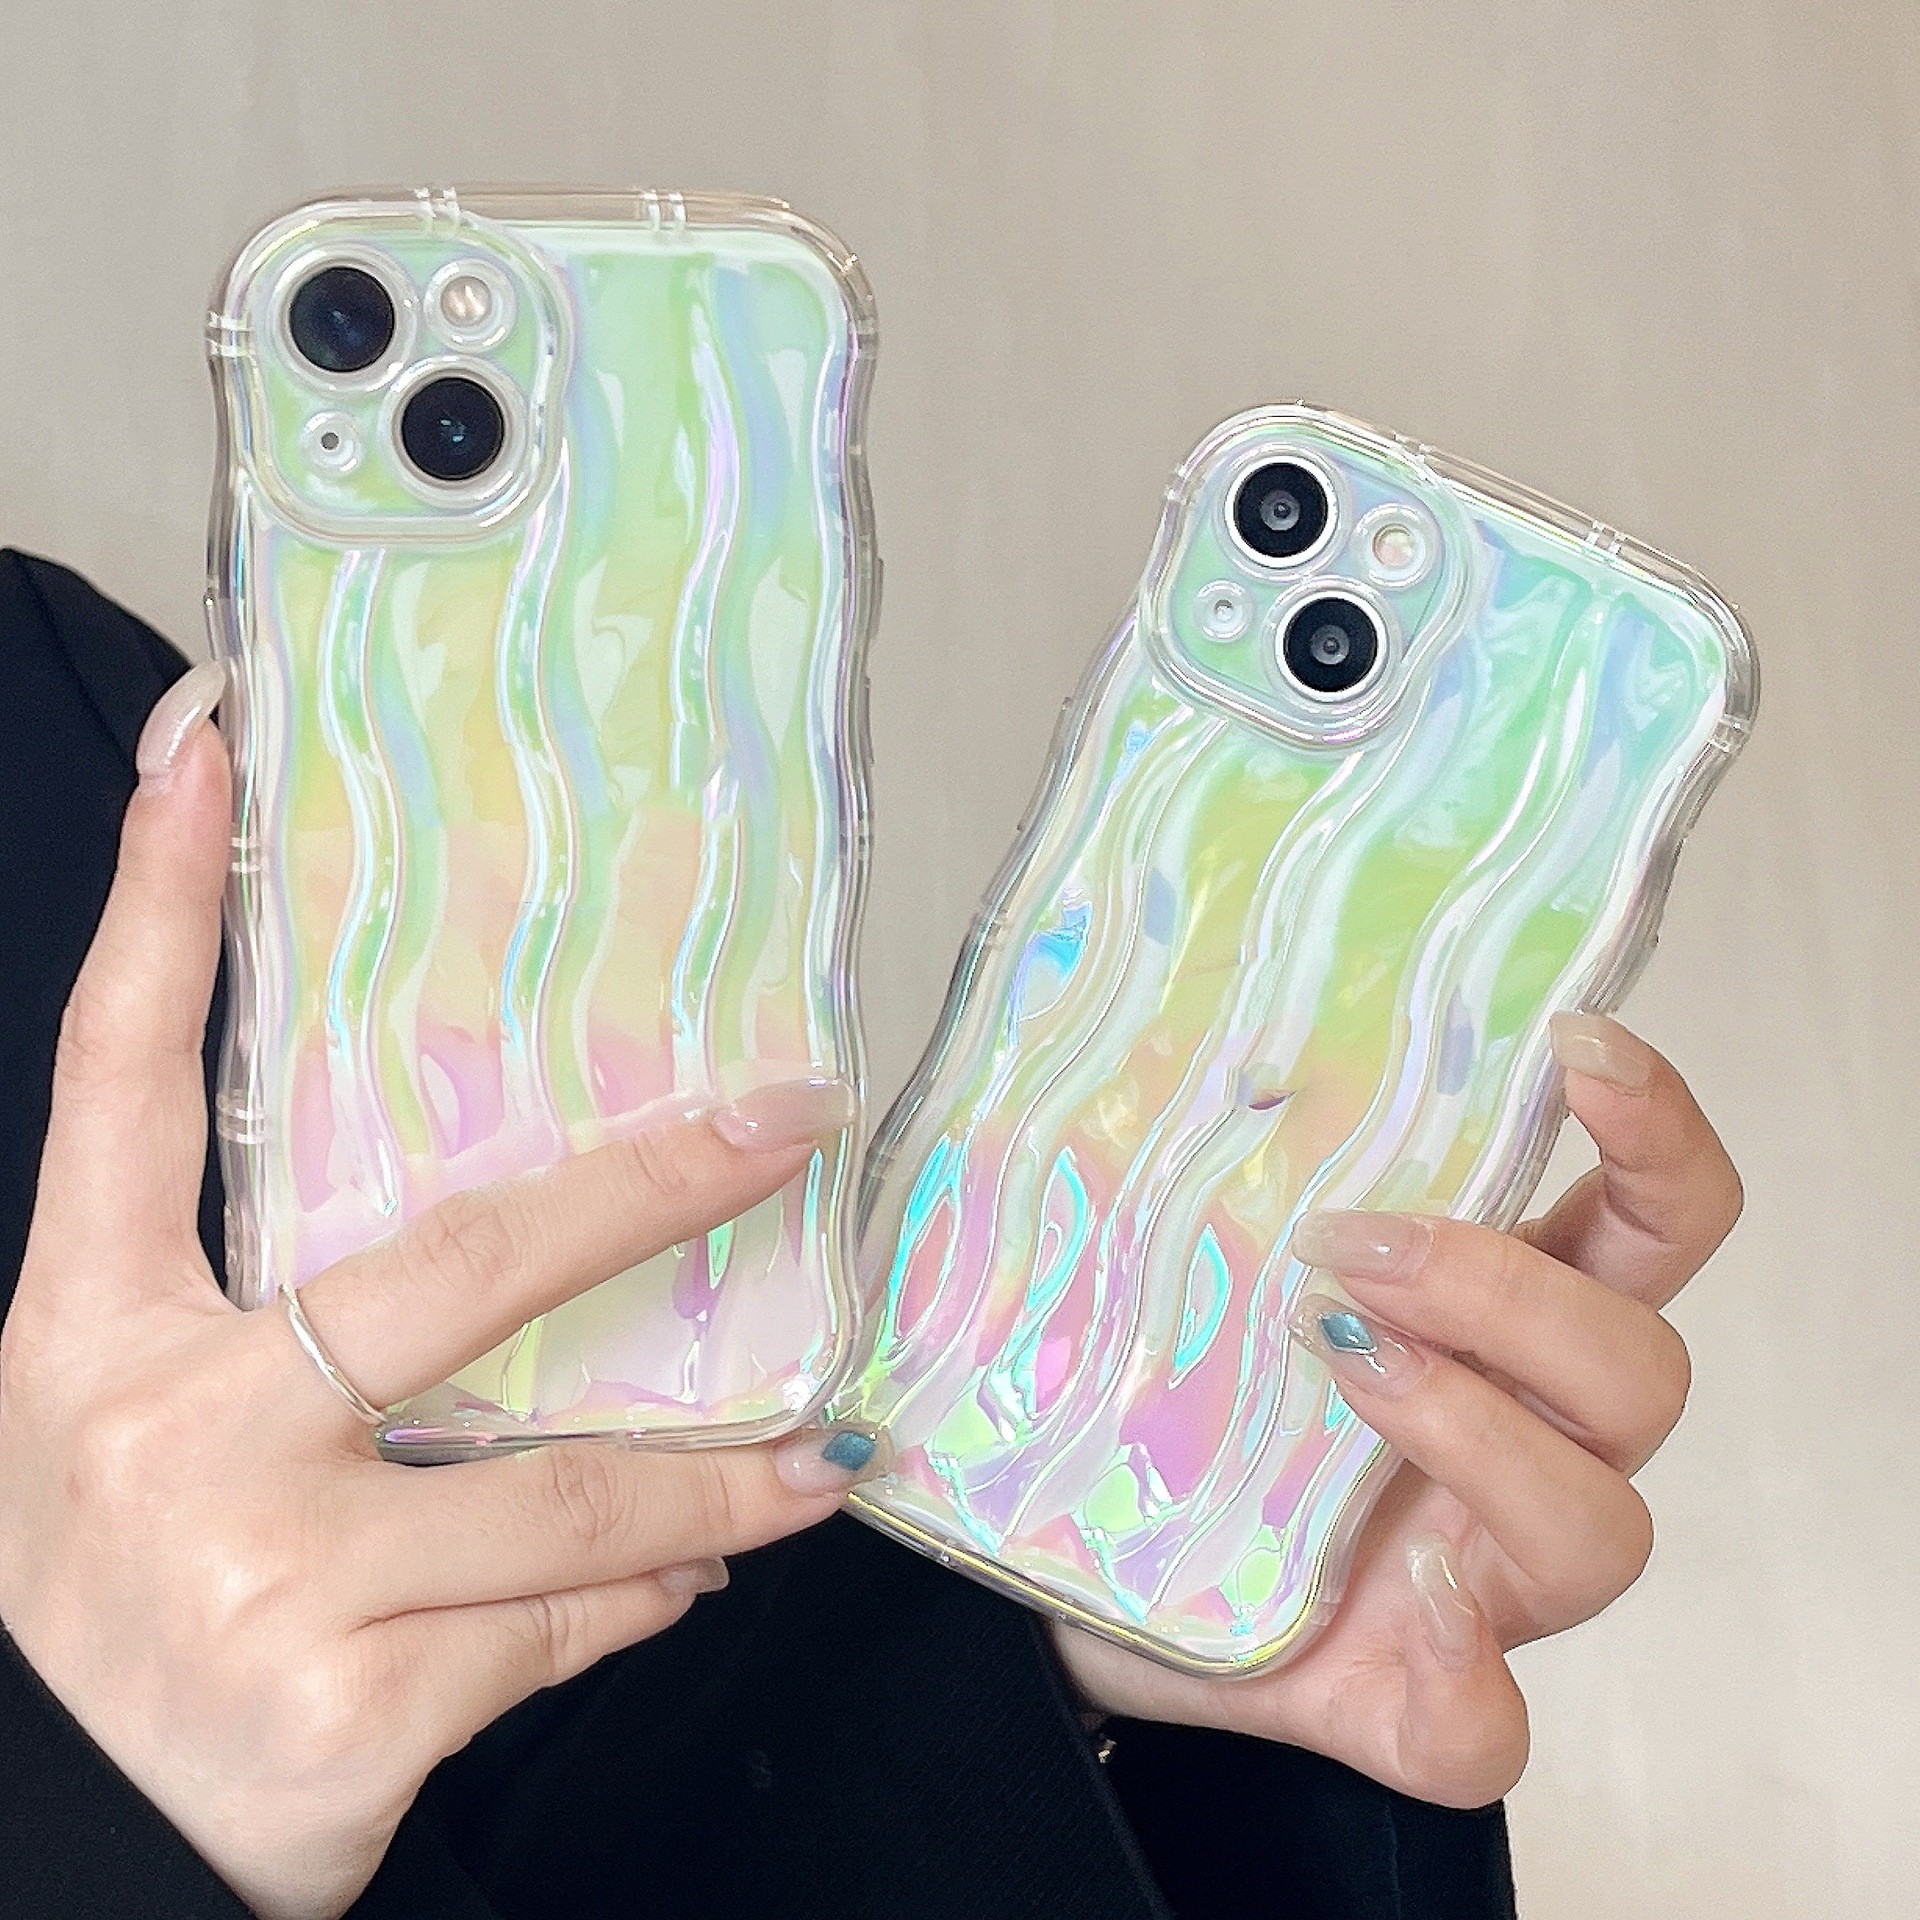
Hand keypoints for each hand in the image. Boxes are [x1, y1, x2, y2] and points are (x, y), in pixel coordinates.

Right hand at [0, 667, 882, 1919]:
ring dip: (718, 1483)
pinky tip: (680, 1584)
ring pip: (569, 1492)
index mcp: (90, 1337)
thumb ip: (300, 1349)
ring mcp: (263, 1574)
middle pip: (459, 1266)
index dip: (159, 910)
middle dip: (650, 1190)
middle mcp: (172, 1433)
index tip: (207, 754)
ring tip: (812, 1468)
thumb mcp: (154, 1444)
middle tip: (787, 1122)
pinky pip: (567, 1620)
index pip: (120, 1081)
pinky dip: (644, 1600)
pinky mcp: (349, 1709)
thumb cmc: (118, 1613)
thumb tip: (539, 1294)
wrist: (46, 1873)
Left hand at [1053, 1013, 1740, 1807]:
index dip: (1655, 1132)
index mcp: (1498, 1325)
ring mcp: (1483, 1583)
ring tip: (1331, 1364)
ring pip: (1602, 1524)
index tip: (1575, 1042)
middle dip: (1509, 1291)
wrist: (1092, 1584)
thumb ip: (1203, 1161)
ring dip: (1475, 1430)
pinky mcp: (1414, 1704)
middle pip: (1638, 1366)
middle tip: (1346, 1245)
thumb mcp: (1188, 1261)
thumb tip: (1142, 1036)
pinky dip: (1461, 1678)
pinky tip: (1392, 1619)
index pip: (1653, 1223)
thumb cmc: (1165, 1399)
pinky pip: (1487, 1726)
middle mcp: (1524, 1442)